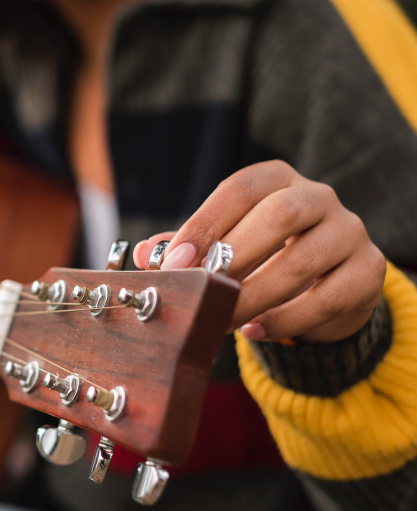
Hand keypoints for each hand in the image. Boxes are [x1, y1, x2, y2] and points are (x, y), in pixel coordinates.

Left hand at [133, 160, 384, 342]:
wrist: (327, 283)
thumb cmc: (264, 254)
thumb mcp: (226, 243)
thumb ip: (186, 247)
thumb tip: (141, 254)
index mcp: (277, 180)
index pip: (240, 189)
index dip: (205, 223)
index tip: (174, 260)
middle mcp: (318, 196)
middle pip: (278, 216)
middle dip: (232, 256)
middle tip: (198, 289)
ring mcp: (349, 232)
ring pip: (301, 261)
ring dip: (253, 296)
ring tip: (220, 319)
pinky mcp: (368, 271)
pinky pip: (328, 298)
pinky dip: (286, 319)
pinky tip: (255, 331)